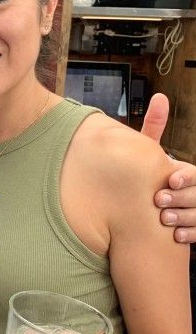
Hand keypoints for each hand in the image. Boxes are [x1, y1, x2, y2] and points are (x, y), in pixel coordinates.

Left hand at [138, 94, 195, 242]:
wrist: (141, 208)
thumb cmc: (146, 177)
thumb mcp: (151, 154)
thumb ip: (154, 128)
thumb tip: (160, 97)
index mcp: (189, 172)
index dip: (186, 177)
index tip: (169, 179)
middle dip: (182, 198)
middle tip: (159, 201)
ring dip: (185, 217)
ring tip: (165, 219)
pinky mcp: (195, 228)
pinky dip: (190, 234)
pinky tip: (175, 236)